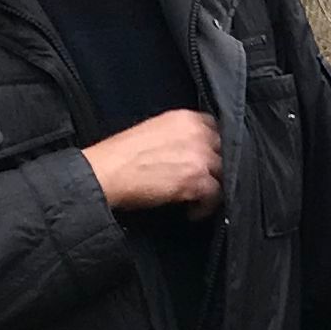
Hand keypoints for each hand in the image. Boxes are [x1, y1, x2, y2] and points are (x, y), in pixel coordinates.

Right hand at [84, 108, 221, 214]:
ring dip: (212, 187)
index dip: (214, 147)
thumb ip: (180, 135)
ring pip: (224, 173)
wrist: (105, 172)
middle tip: (205, 182)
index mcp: (185, 118)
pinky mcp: (197, 179)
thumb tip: (192, 150)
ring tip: (197, 198)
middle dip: (216, 167)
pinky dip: (206, 206)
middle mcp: (197, 133)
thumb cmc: (121, 155)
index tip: (209, 160)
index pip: (217, 128)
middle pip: (225, 151)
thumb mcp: (154, 130)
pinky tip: (192, 211)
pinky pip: (216, 195)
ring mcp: (200, 156)